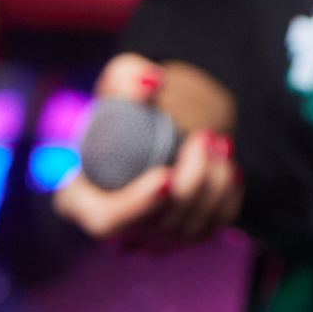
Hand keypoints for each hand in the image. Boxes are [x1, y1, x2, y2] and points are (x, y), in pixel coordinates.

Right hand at [52, 54, 242, 246]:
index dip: (136, 206)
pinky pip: (210, 227)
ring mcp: (150, 235)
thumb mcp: (120, 79)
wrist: (155, 122)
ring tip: (219, 142)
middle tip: (206, 137)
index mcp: (83, 197)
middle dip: (190, 185)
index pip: (105, 219)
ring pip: (189, 229)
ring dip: (213, 187)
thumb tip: (152, 83)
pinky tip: (230, 168)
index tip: (166, 176)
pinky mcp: (181, 232)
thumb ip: (126, 76)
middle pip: (157, 225)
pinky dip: (225, 200)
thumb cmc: (129, 103)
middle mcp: (116, 225)